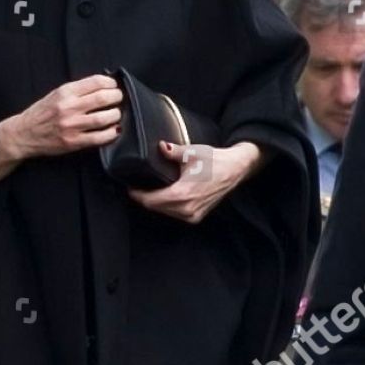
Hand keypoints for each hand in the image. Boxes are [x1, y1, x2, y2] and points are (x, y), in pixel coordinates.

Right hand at [0, 75, 121, 182]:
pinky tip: (113, 130)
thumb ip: (77, 90)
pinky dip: (111, 133)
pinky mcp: (73, 142)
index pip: (96, 82)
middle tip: (119, 99)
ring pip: (104, 118)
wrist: (24, 133)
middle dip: (117, 97)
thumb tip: (103, 86)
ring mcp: (71, 125)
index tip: (114, 86)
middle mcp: (69, 107)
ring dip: (116, 115)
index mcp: (65, 92)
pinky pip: (99, 137)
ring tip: (115, 114)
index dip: (111, 83)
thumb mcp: (56, 94)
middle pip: (103, 98)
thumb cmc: (41, 113)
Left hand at [128, 139, 264, 223]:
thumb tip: (159, 147)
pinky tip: (164, 195)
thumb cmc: (215, 161)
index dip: (137, 195)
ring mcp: (192, 216)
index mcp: (182, 195)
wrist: (235, 170)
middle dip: (144, 198)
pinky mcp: (196, 217)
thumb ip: (172, 152)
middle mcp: (186, 210)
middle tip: (136, 187)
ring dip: (155, 203)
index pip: (150, 201)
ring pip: (164, 212)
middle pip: (155, 208)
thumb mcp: (191, 153)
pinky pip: (175, 214)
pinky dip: (167, 206)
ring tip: (148, 190)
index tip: (129, 187)